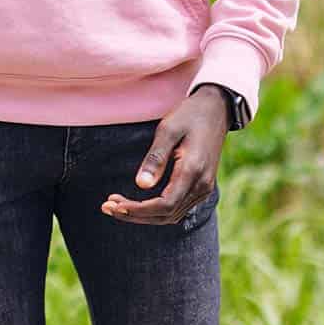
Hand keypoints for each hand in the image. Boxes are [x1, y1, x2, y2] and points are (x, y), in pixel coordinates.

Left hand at [101, 86, 228, 224]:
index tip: (115, 205)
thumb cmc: (189, 115)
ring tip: (116, 205)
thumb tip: (141, 185)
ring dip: (144, 215)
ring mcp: (203, 188)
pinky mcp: (201, 187)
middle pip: (166, 215)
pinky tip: (137, 203)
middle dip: (136, 215)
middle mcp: (201, 186)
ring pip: (172, 214)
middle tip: (107, 207)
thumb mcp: (168, 130)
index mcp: (193, 171)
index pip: (164, 204)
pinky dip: (156, 210)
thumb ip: (155, 158)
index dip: (139, 209)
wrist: (216, 110)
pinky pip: (177, 207)